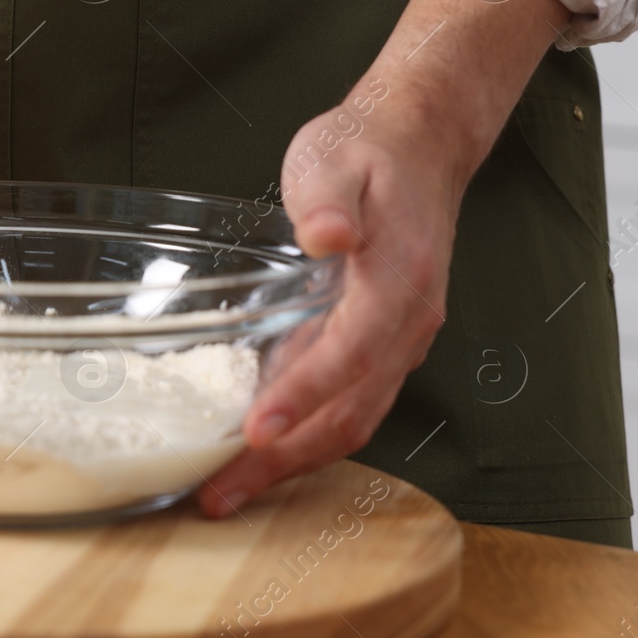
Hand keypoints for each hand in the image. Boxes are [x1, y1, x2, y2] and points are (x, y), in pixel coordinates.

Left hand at [197, 0, 571, 515]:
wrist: (418, 145)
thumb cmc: (368, 152)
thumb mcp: (335, 160)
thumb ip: (329, 200)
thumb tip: (328, 232)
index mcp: (397, 283)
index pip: (349, 355)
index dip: (302, 396)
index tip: (254, 428)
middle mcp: (406, 325)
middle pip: (348, 412)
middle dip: (283, 458)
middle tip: (219, 492)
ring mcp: (396, 340)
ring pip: (350, 420)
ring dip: (291, 461)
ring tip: (229, 489)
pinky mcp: (378, 343)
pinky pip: (347, 404)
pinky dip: (305, 436)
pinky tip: (258, 449)